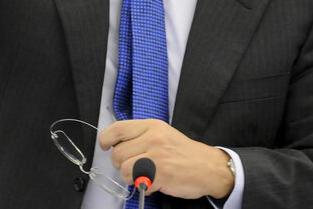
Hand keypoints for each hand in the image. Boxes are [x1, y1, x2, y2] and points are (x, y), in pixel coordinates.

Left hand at [99, 119, 233, 199]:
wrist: (208, 167)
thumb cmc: (183, 152)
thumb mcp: (162, 133)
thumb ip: (140, 135)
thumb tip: (115, 144)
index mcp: (152, 125)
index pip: (118, 129)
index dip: (106, 138)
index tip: (104, 145)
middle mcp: (153, 138)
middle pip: (117, 153)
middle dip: (121, 163)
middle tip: (133, 165)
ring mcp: (157, 156)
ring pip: (124, 169)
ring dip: (130, 176)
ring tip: (144, 174)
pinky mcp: (160, 174)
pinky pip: (137, 182)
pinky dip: (141, 186)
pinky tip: (152, 182)